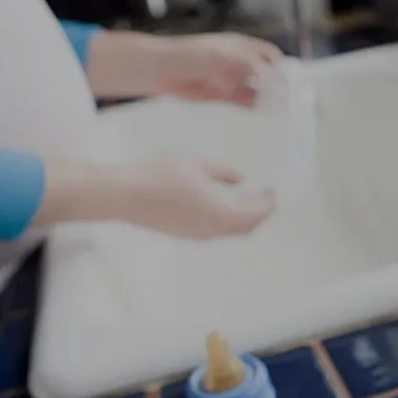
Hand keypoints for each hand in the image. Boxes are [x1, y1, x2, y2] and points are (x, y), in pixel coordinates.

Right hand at [35, 156, 275, 239]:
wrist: (125, 194)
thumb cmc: (162, 174)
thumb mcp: (199, 163)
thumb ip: (225, 172)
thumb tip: (241, 179)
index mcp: (221, 212)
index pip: (257, 215)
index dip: (268, 203)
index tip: (272, 190)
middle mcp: (213, 229)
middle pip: (247, 227)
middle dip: (260, 213)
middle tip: (264, 195)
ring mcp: (198, 234)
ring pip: (231, 231)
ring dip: (243, 218)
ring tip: (246, 198)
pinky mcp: (184, 234)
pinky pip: (216, 231)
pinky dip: (228, 220)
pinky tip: (222, 204)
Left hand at [161, 33, 282, 105]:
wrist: (165, 69)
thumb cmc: (196, 55)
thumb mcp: (228, 56)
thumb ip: (254, 65)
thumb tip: (276, 78)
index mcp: (244, 47)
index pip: (272, 56)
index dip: (283, 67)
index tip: (293, 82)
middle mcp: (242, 63)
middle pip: (268, 74)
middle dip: (279, 85)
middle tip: (292, 101)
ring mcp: (234, 79)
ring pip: (258, 90)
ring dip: (269, 99)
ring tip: (282, 111)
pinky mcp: (225, 95)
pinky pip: (245, 102)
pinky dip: (255, 108)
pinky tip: (263, 114)